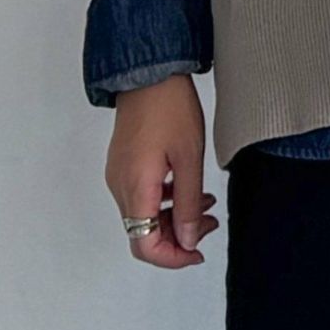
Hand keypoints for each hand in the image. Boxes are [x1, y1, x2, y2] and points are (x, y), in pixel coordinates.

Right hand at [105, 74, 219, 268]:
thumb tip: (190, 240)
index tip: (198, 251)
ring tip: (207, 205)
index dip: (173, 257)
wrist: (149, 72)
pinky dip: (166, 201)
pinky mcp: (124, 165)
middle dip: (179, 238)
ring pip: (144, 216)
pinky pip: (142, 196)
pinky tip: (190, 189)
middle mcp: (120, 186)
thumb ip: (189, 204)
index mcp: (135, 188)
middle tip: (210, 224)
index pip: (144, 246)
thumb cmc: (169, 107)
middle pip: (143, 234)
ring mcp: (119, 175)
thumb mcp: (190, 158)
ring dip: (175, 218)